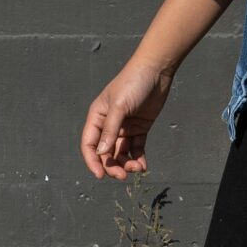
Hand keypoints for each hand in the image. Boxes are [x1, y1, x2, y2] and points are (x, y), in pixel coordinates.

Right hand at [81, 58, 173, 180]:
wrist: (156, 71)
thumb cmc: (133, 83)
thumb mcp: (119, 107)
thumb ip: (110, 130)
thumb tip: (102, 153)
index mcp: (97, 117)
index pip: (90, 144)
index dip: (92, 161)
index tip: (100, 175)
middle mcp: (108, 124)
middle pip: (106, 153)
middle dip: (113, 166)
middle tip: (124, 175)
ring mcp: (124, 127)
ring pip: (122, 153)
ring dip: (128, 164)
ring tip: (138, 168)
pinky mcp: (139, 128)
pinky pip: (136, 148)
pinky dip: (139, 158)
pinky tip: (143, 166)